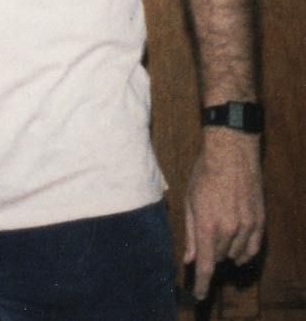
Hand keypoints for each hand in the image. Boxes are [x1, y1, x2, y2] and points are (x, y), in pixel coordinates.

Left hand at [183, 129, 263, 299]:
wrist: (232, 152)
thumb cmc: (205, 173)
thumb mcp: (190, 200)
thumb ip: (189, 232)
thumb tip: (188, 258)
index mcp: (207, 225)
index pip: (205, 265)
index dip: (201, 283)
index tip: (198, 295)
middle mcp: (228, 230)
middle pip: (217, 257)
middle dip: (208, 252)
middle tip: (204, 233)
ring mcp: (246, 227)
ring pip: (234, 254)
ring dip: (225, 250)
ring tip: (219, 228)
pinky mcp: (259, 222)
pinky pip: (253, 248)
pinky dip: (244, 252)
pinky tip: (238, 250)